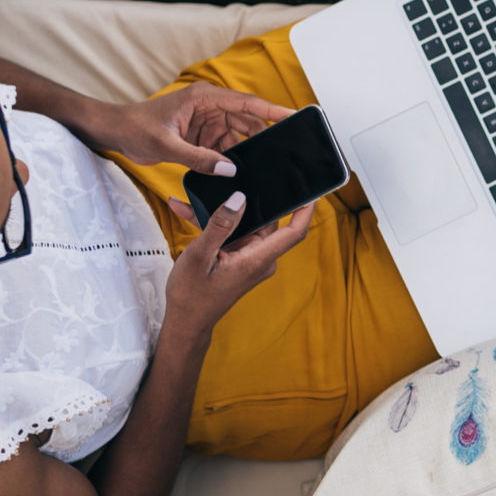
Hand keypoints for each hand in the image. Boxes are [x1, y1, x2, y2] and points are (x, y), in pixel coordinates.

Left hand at [91, 85, 293, 173]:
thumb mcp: (166, 146)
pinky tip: (235, 172)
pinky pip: (223, 148)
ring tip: (256, 168)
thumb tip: (229, 171)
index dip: (272, 110)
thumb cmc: (135, 128)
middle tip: (278, 156)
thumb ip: (198, 159)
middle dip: (260, 138)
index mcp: (204, 98)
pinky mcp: (200, 136)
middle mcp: (209, 107)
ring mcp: (205, 122)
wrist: (113, 132)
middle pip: (246, 122)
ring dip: (242, 152)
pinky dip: (228, 160)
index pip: (246, 103)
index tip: (294, 116)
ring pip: (236, 137)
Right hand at [160, 193, 312, 334]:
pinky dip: (215, 224)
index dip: (305, 210)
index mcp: (256, 259)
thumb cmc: (191, 294)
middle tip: (238, 174)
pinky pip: (233, 233)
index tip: (310, 189)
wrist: (186, 321)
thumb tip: (240, 198)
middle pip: (267, 221)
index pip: (294, 232)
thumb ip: (220, 225)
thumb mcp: (200, 256)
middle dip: (252, 199)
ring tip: (197, 195)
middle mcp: (259, 258)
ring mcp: (250, 258)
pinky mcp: (239, 258)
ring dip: (224, 211)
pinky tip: (188, 209)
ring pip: (245, 224)